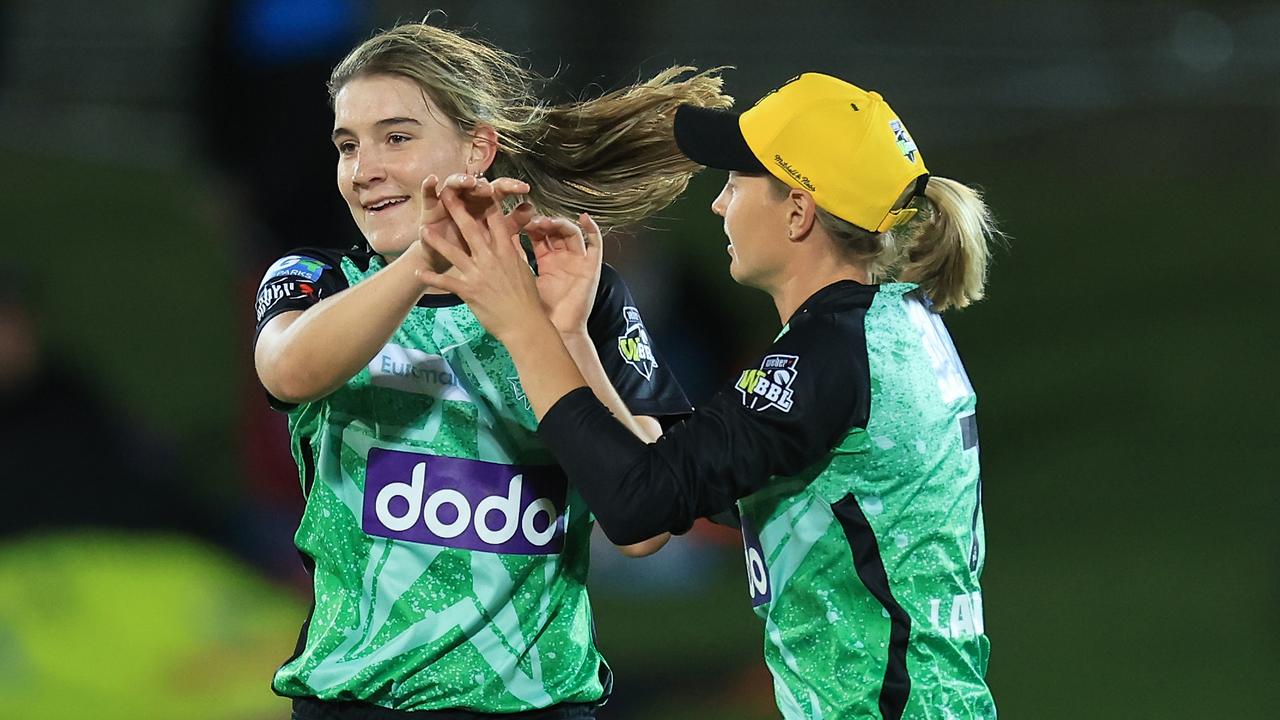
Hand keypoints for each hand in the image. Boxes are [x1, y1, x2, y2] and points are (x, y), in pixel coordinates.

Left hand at [415, 179, 546, 341]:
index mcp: (506, 251)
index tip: (478, 186)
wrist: (524, 324)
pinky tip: (418, 272)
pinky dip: (431, 277)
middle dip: (456, 209)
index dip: (486, 201)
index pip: (495, 220)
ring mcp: (478, 274)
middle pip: (471, 228)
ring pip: (453, 252)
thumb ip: (515, 250)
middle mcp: (491, 258)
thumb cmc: (527, 298)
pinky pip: (445, 282)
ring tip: (423, 230)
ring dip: (436, 241)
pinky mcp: (468, 291)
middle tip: (445, 193)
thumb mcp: (523, 268)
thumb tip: (513, 236)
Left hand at [526, 213, 602, 336]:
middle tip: (530, 219)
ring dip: (559, 224)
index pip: (539, 234)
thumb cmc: (539, 311)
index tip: (516, 217)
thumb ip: (514, 258)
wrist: (556, 330)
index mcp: (547, 261)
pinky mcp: (591, 267)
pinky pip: (596, 244)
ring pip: (571, 232)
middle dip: (543, 221)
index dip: (529, 223)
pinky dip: (592, 229)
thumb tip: (495, 240)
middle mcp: (563, 258)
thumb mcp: (522, 278)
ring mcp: (578, 261)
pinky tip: (583, 219)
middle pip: (554, 230)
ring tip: (546, 222)